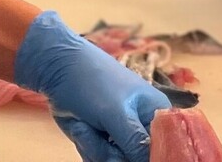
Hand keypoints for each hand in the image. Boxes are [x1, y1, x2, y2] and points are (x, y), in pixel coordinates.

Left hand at [14, 12, 171, 161]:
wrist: (58, 69)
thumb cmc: (94, 83)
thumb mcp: (116, 114)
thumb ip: (136, 142)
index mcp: (157, 116)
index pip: (164, 148)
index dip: (149, 156)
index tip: (127, 147)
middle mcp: (142, 128)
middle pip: (135, 159)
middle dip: (113, 152)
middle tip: (101, 130)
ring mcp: (120, 136)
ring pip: (114, 161)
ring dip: (96, 148)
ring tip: (87, 123)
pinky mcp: (102, 141)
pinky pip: (100, 159)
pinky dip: (87, 147)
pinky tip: (81, 127)